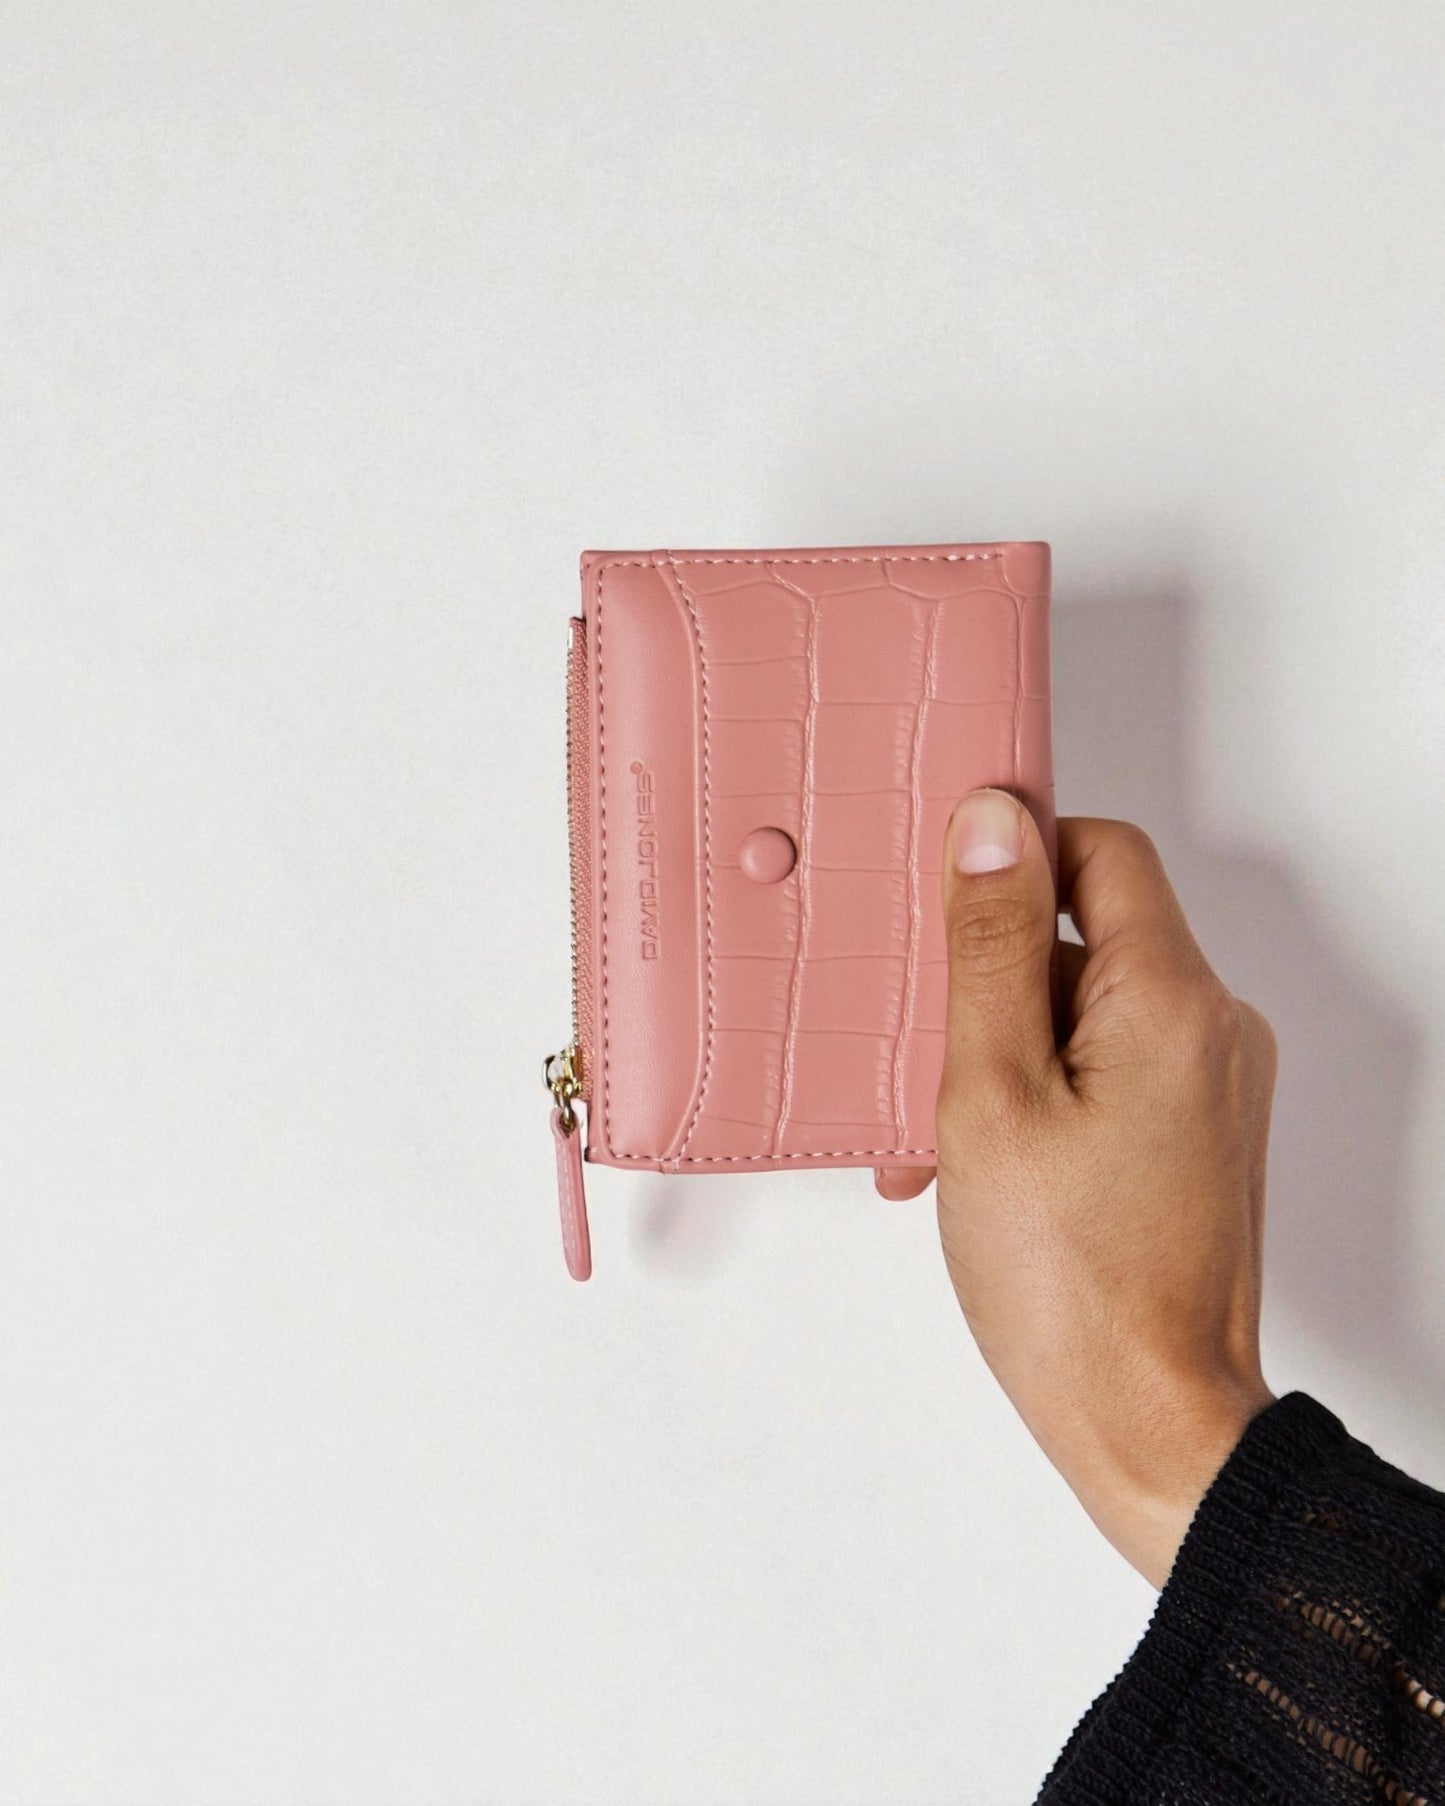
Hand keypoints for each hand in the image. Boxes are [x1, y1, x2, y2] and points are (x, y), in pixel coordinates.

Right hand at [877, 791, 1275, 1588]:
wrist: (1152, 1423)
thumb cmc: (1072, 1284)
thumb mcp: (991, 1094)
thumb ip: (988, 949)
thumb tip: (992, 824)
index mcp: (1172, 1000)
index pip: (1099, 849)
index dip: (1014, 854)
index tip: (941, 891)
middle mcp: (1212, 1030)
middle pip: (1084, 935)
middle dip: (986, 981)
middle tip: (919, 1048)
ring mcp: (1209, 1087)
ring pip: (1083, 1009)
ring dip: (998, 1051)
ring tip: (935, 1133)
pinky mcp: (1194, 1135)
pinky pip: (1104, 1069)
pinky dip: (1035, 1093)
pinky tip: (973, 1161)